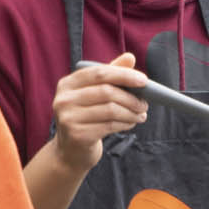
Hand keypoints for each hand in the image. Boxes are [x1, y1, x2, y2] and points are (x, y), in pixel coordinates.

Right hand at [51, 52, 146, 171]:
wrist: (70, 151)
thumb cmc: (86, 117)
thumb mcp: (94, 93)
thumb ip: (111, 74)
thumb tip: (130, 57)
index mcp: (67, 84)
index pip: (99, 73)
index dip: (124, 75)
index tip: (144, 80)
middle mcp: (64, 99)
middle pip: (106, 92)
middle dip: (131, 97)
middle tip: (145, 103)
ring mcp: (68, 118)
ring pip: (111, 110)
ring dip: (131, 112)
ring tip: (141, 114)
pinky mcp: (77, 135)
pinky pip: (110, 125)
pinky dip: (125, 124)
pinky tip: (131, 123)